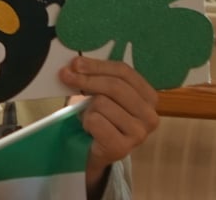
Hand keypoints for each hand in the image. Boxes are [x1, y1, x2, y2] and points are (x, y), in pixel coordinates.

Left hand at [60, 57, 159, 196]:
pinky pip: (95, 121)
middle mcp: (149, 115)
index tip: (75, 63)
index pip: (124, 72)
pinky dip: (86, 121)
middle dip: (86, 79)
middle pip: (114, 86)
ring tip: (89, 116)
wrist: (97, 151)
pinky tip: (90, 129)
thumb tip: (75, 64)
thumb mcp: (103, 93)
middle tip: (65, 76)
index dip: (97, 65)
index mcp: (149, 97)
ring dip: (87, 108)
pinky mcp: (123, 147)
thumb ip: (97, 77)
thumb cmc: (102, 118)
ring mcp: (139, 133)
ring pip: (102, 103)